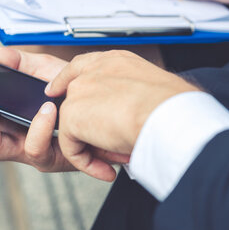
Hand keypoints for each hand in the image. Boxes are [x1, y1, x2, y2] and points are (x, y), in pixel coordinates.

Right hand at [0, 47, 126, 177]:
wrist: (114, 108)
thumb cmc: (78, 94)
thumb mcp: (48, 72)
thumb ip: (20, 63)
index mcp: (11, 119)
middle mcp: (17, 138)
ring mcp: (34, 152)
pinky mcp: (56, 160)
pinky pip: (38, 151)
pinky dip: (40, 129)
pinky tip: (49, 111)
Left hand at [45, 50, 199, 176]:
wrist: (168, 114)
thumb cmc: (172, 105)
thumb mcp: (151, 89)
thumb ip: (131, 93)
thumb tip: (134, 109)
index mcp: (113, 61)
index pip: (80, 66)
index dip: (66, 80)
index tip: (56, 91)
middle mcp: (93, 71)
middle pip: (72, 98)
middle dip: (84, 125)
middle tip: (108, 145)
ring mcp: (80, 91)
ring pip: (73, 126)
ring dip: (92, 147)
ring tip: (117, 157)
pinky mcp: (72, 114)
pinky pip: (70, 146)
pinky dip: (86, 162)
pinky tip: (105, 168)